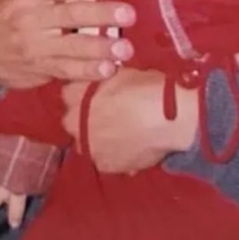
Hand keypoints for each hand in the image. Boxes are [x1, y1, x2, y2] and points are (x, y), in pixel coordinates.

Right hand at [0, 0, 134, 89]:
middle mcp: (31, 20)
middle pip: (71, 16)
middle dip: (102, 15)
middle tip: (128, 14)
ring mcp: (36, 48)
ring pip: (73, 48)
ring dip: (102, 49)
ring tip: (125, 47)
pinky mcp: (42, 70)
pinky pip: (69, 72)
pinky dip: (90, 72)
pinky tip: (109, 68)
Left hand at [61, 68, 197, 173]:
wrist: (170, 118)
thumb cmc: (150, 88)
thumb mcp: (124, 73)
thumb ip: (107, 81)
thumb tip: (108, 85)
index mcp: (78, 94)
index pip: (68, 93)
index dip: (83, 93)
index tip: (97, 95)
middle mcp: (75, 121)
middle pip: (71, 121)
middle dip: (84, 119)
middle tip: (108, 116)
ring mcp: (89, 146)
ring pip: (86, 143)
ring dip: (97, 139)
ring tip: (121, 134)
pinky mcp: (105, 165)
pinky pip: (104, 160)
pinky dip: (114, 156)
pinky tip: (131, 149)